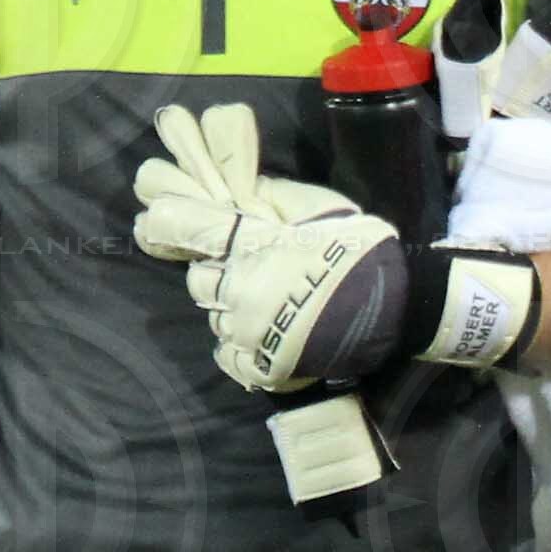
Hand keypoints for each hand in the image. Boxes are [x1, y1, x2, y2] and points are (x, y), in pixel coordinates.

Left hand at [129, 102, 403, 391]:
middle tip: (253, 267)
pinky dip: (238, 343)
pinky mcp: (261, 365)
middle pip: (198, 279)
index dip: (164, 222)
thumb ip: (264, 197)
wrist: (399, 307)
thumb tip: (226, 185)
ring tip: (273, 300)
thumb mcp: (312, 206)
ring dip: (232, 308)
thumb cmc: (356, 248)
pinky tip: (266, 330)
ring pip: (213, 316)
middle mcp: (241, 290)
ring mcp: (249, 333)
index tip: (151, 222)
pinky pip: (226, 353)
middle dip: (217, 271)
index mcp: (253, 245)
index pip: (186, 228)